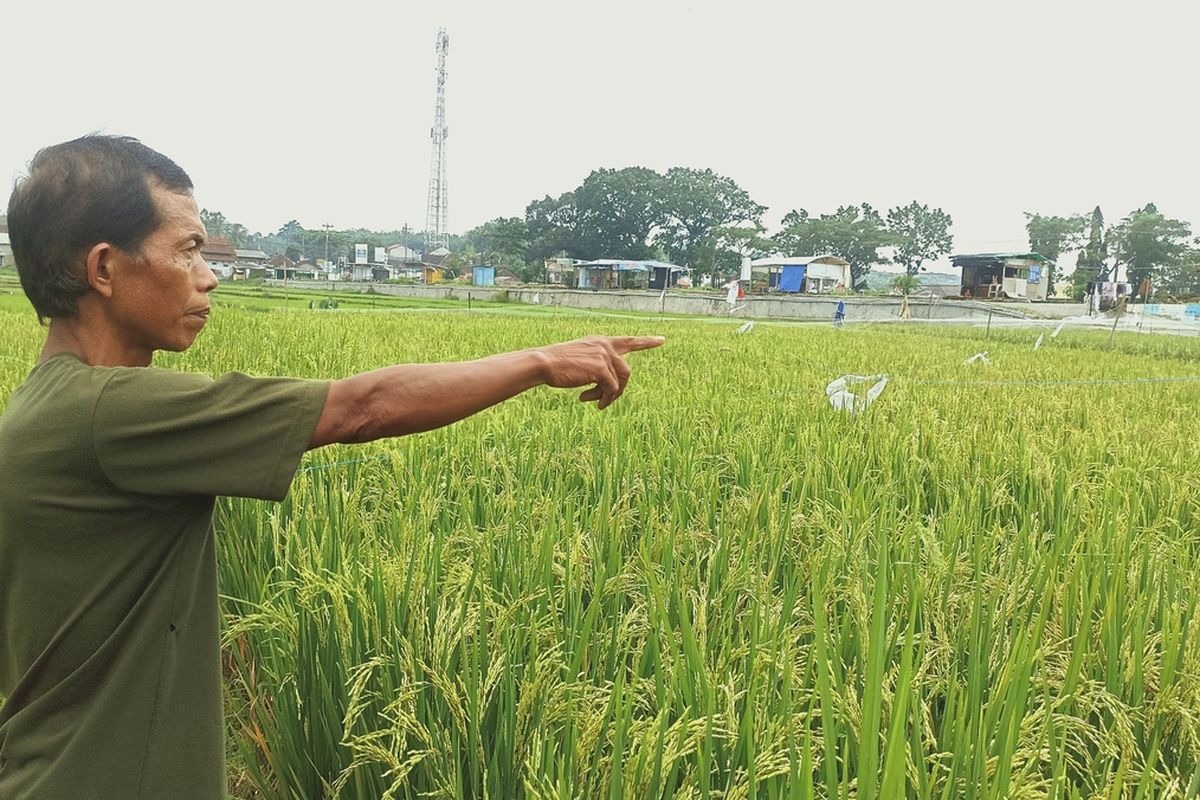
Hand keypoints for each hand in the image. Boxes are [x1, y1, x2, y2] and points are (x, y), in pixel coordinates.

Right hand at [536, 335, 664, 409]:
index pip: (628, 341)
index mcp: (600, 342)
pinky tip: (585, 400)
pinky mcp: (601, 368)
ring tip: (595, 403)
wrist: (544, 363)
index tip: (662, 340)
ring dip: (609, 396)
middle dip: (619, 389)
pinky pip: (611, 389)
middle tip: (603, 402)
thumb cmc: (557, 365)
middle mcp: (605, 346)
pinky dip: (603, 399)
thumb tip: (610, 387)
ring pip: (620, 382)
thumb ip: (597, 367)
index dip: (646, 341)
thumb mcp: (580, 361)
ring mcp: (604, 356)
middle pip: (626, 371)